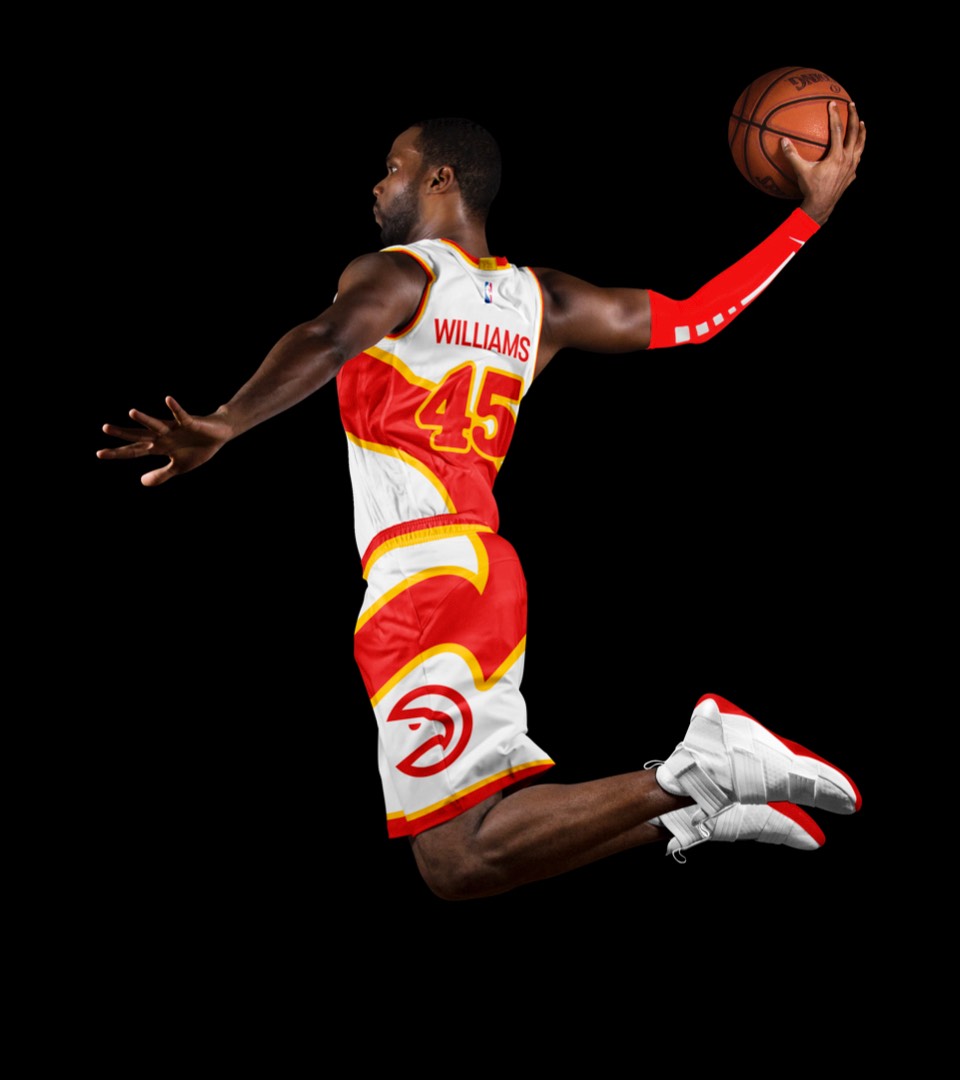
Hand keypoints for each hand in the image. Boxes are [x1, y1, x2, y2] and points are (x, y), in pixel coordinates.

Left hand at [98, 396, 232, 486]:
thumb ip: (161, 475)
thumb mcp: (179, 467)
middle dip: (124, 433)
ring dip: (145, 419)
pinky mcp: (190, 422)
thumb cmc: (198, 448)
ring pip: (157, 424)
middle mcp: (163, 436)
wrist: (219, 434)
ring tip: (131, 412)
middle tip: (105, 428)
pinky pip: (181, 415)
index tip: (99, 453)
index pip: (134, 450)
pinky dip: (176, 409)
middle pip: (140, 435)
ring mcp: (175, 428)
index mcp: (159, 447)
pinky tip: (168, 400)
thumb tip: (141, 482)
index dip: (118, 452)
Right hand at [788, 100, 865, 224]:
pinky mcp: (852, 174)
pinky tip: (855, 148)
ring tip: (861, 122)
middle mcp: (848, 159)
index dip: (835, 115)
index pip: (838, 130)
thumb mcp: (801, 171)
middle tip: (852, 105)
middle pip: (854, 133)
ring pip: (860, 145)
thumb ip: (792, 155)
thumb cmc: (811, 189)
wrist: (821, 206)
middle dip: (854, 117)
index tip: (833, 104)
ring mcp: (852, 167)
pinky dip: (858, 149)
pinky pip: (858, 157)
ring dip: (862, 132)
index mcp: (837, 156)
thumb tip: (782, 141)